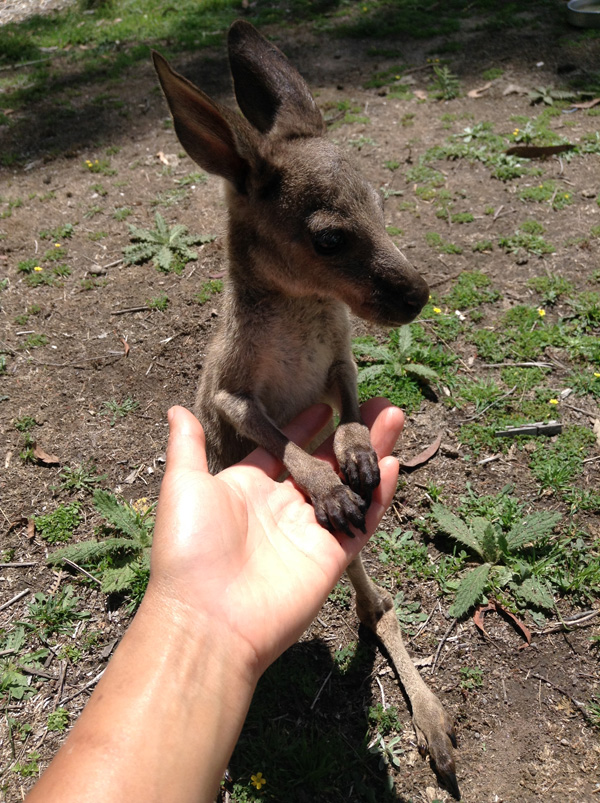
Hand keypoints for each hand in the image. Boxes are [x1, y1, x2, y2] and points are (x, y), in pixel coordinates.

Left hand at [147, 398, 403, 676]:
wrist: (207, 618)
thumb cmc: (188, 549)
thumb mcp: (183, 486)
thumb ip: (187, 446)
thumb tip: (175, 409)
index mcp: (249, 487)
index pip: (285, 449)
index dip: (305, 426)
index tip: (326, 402)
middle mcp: (282, 507)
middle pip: (325, 462)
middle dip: (350, 432)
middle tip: (376, 402)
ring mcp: (309, 531)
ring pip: (350, 484)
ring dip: (372, 452)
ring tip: (394, 416)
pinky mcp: (331, 556)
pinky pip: (362, 521)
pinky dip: (380, 496)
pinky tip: (393, 464)